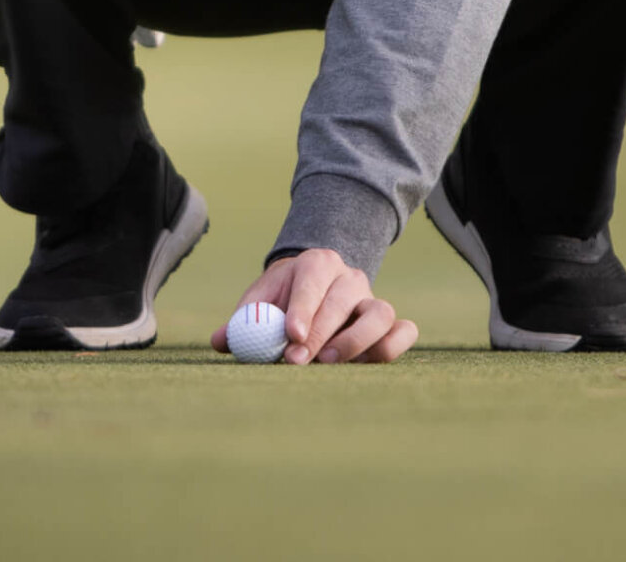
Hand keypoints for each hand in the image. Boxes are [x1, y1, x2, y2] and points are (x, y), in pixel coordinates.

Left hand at [209, 248, 418, 364]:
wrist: (312, 291)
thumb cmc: (281, 300)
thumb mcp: (260, 302)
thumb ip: (241, 321)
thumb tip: (221, 341)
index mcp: (317, 263)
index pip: (313, 280)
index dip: (303, 308)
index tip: (291, 335)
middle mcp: (350, 277)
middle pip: (343, 300)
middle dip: (319, 333)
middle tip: (296, 361)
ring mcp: (373, 299)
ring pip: (381, 313)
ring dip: (356, 341)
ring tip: (329, 363)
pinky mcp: (390, 324)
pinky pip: (405, 330)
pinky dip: (393, 346)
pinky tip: (368, 363)